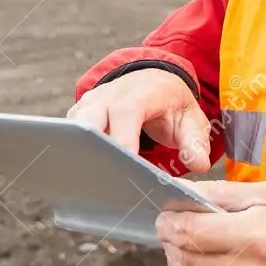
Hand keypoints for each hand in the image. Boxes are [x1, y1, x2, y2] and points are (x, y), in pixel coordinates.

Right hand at [68, 68, 210, 172]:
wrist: (153, 83)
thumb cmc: (171, 104)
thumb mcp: (191, 120)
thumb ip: (195, 142)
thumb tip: (197, 164)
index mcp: (140, 94)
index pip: (126, 112)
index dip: (123, 138)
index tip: (127, 165)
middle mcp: (109, 96)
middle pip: (90, 120)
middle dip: (94, 149)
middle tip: (106, 180)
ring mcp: (89, 104)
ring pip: (73, 129)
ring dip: (81, 153)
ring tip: (94, 182)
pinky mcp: (77, 116)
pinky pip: (68, 135)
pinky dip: (74, 153)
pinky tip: (86, 174)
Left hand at [155, 179, 265, 265]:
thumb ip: (222, 193)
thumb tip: (181, 190)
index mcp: (252, 236)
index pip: (188, 232)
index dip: (168, 223)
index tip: (166, 215)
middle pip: (184, 259)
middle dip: (171, 242)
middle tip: (174, 229)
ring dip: (181, 263)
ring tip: (190, 248)